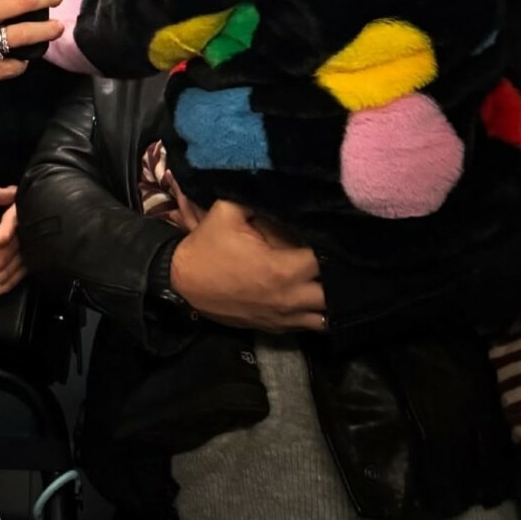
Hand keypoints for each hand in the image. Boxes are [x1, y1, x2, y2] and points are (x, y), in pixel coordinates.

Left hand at [0, 181, 25, 302]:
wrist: (56, 214)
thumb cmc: (32, 202)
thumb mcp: (17, 193)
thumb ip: (1, 193)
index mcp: (18, 222)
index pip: (6, 233)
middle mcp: (23, 242)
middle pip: (1, 260)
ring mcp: (27, 257)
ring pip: (5, 276)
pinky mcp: (28, 267)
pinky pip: (11, 282)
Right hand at [170, 200, 325, 331]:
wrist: (182, 282)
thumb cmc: (207, 246)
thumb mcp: (227, 211)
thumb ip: (257, 200)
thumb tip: (283, 192)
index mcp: (282, 269)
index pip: (325, 260)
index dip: (333, 247)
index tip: (333, 235)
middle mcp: (289, 297)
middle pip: (333, 293)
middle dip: (337, 275)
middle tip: (336, 258)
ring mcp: (282, 317)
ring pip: (326, 317)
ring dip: (330, 299)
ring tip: (328, 280)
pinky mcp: (274, 327)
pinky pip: (308, 326)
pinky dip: (314, 313)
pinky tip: (311, 296)